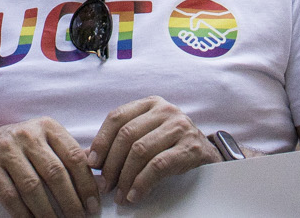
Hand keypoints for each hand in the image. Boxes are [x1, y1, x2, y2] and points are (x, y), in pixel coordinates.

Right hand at [0, 118, 100, 217]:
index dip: (86, 184)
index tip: (93, 206)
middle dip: (70, 202)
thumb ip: (70, 154)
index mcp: (47, 127)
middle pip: (55, 173)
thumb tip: (100, 176)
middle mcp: (27, 134)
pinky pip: (10, 196)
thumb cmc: (22, 146)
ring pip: (33, 187)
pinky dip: (24, 214)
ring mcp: (6, 149)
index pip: (73, 156)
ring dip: (48, 212)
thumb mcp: (46, 140)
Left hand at [87, 98, 215, 203]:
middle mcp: (165, 110)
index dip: (101, 140)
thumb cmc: (172, 145)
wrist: (209, 155)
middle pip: (127, 135)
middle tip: (104, 185)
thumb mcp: (148, 135)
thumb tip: (90, 158)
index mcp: (150, 104)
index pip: (117, 117)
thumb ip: (122, 141)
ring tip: (119, 194)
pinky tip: (135, 194)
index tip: (92, 163)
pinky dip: (142, 183)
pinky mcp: (191, 147)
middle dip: (111, 163)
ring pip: (141, 150)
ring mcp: (180, 127)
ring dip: (125, 177)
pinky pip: (158, 166)